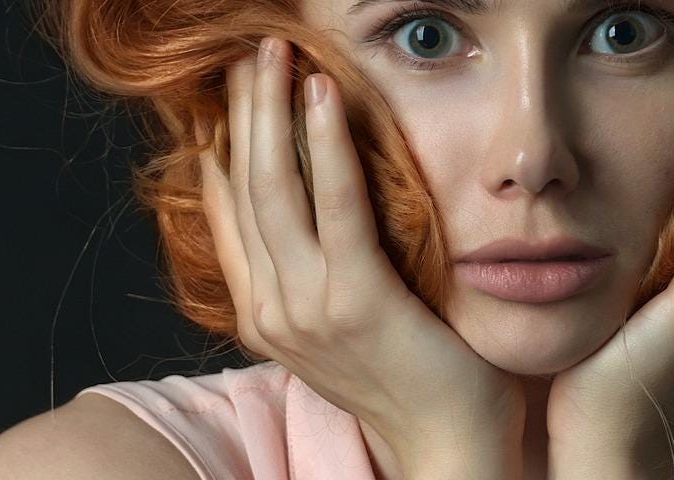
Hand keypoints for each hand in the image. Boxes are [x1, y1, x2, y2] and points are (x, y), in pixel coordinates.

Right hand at [196, 37, 524, 478]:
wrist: (447, 445)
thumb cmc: (412, 381)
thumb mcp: (344, 325)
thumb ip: (315, 271)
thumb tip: (312, 206)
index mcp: (264, 314)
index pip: (228, 211)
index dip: (226, 144)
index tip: (232, 92)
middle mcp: (272, 310)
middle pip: (243, 188)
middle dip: (245, 111)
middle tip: (254, 53)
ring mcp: (308, 308)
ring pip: (273, 187)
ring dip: (273, 111)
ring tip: (278, 55)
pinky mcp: (357, 300)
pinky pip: (335, 206)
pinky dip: (324, 143)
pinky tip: (325, 94)